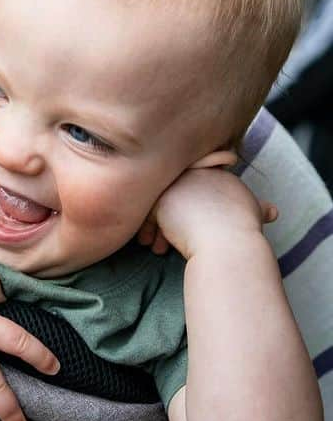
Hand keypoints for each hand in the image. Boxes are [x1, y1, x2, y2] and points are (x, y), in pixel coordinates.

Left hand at [141, 168, 274, 260]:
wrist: (229, 245)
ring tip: (160, 247)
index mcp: (217, 173)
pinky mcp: (163, 199)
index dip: (191, 210)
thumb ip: (258, 208)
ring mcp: (178, 184)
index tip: (191, 229)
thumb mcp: (253, 214)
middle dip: (171, 217)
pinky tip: (157, 247)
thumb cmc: (244, 235)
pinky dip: (150, 230)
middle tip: (167, 240)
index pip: (195, 187)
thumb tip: (272, 211)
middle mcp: (197, 173)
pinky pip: (149, 212)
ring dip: (157, 226)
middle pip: (175, 193)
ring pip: (160, 202)